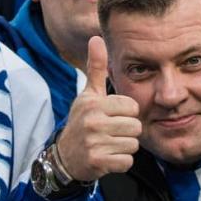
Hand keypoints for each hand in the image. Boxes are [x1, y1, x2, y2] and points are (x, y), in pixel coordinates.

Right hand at [55, 37, 141, 181]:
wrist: (65, 156)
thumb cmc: (82, 121)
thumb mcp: (88, 94)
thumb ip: (95, 67)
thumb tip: (96, 38)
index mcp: (94, 103)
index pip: (132, 107)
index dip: (126, 113)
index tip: (113, 116)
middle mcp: (93, 122)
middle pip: (135, 127)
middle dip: (127, 131)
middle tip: (111, 132)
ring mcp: (94, 143)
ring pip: (133, 145)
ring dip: (124, 147)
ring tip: (109, 143)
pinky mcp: (98, 162)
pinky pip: (126, 161)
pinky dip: (120, 162)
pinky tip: (108, 156)